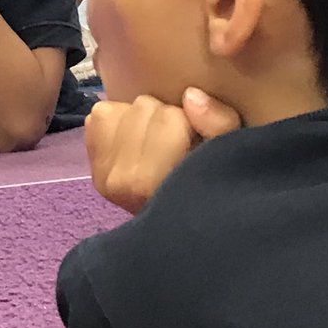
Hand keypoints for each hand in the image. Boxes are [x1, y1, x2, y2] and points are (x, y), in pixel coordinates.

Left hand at [85, 89, 241, 214]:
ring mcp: (104, 176)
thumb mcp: (233, 155)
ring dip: (140, 120)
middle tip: (177, 147)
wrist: (185, 230)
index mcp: (154, 183)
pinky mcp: (95, 170)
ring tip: (158, 147)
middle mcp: (123, 182)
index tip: (195, 147)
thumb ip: (220, 124)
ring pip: (120, 109)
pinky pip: (99, 116)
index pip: (169, 118)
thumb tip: (190, 96)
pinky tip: (135, 143)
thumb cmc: (213, 190)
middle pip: (144, 108)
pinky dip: (118, 121)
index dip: (188, 123)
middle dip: (164, 119)